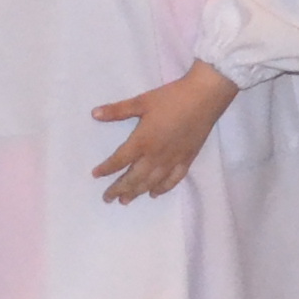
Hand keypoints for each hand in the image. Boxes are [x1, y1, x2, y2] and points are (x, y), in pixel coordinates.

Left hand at [94, 62, 241, 202]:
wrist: (204, 97)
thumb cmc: (172, 97)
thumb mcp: (142, 101)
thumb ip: (118, 110)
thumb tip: (94, 114)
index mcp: (142, 141)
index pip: (119, 160)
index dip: (106, 169)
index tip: (95, 175)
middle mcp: (155, 156)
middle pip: (133, 177)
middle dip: (119, 189)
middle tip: (107, 198)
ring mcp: (172, 160)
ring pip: (151, 182)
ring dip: (137, 192)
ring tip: (125, 201)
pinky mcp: (187, 159)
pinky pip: (173, 180)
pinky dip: (162, 189)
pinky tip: (154, 193)